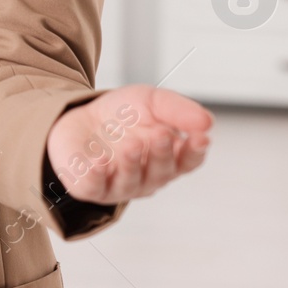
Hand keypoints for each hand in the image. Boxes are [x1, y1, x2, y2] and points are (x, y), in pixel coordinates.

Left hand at [45, 83, 211, 204]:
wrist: (80, 116)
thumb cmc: (122, 115)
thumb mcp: (151, 101)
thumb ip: (178, 109)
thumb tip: (207, 121)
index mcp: (168, 157)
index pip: (189, 161)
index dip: (195, 151)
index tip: (200, 137)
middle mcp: (148, 176)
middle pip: (162, 172)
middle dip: (162, 154)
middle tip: (160, 134)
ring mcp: (120, 184)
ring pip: (131, 181)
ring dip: (132, 164)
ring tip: (131, 145)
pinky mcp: (91, 186)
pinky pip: (95, 186)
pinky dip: (97, 175)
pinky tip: (98, 162)